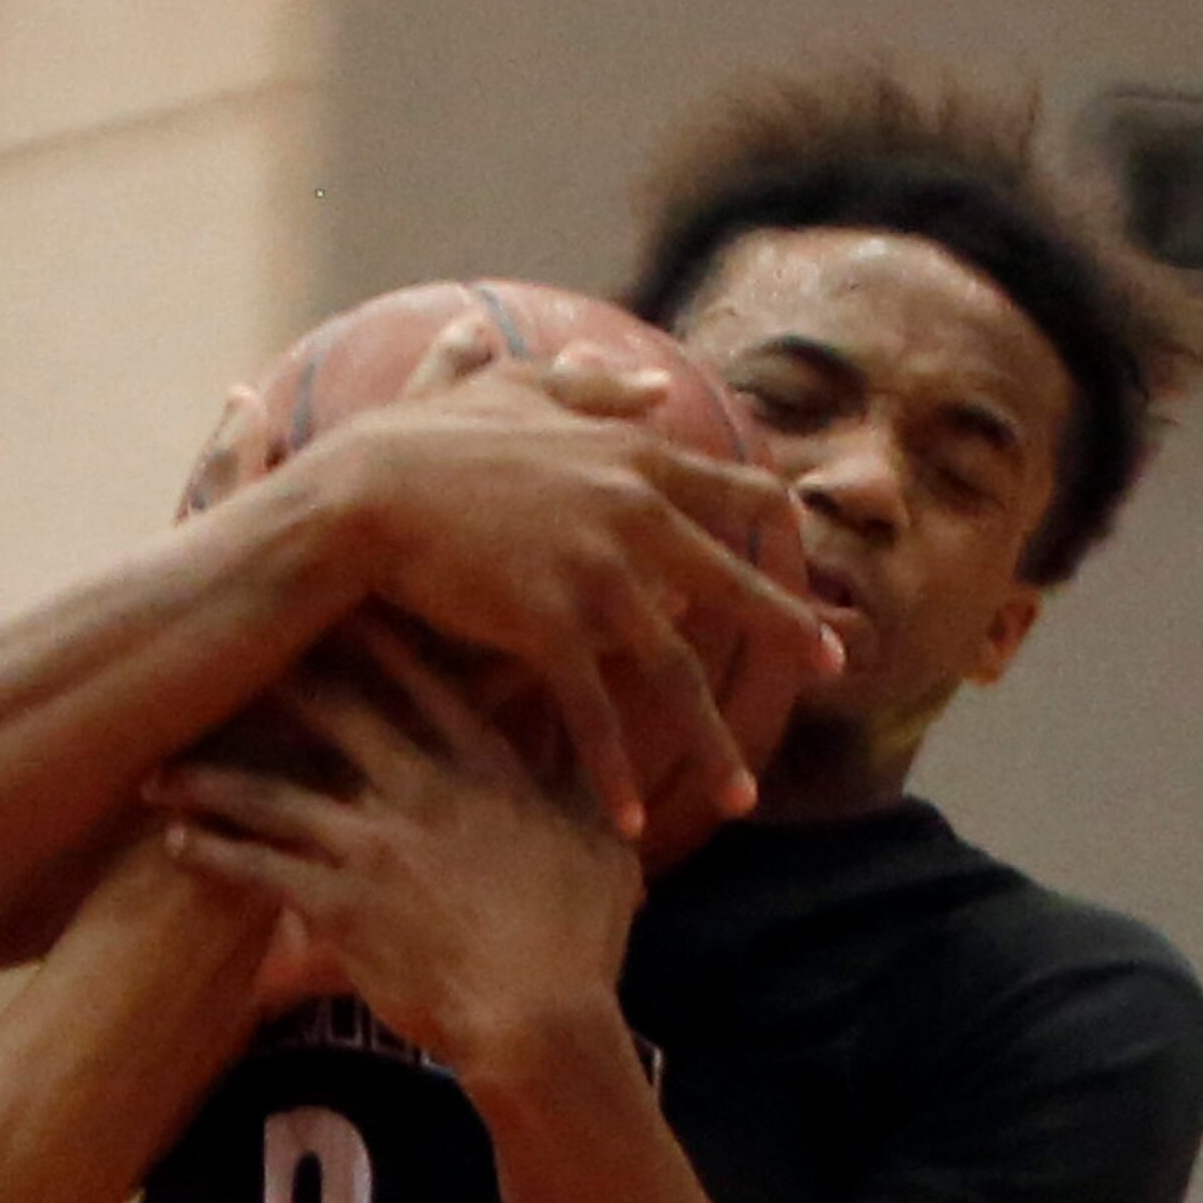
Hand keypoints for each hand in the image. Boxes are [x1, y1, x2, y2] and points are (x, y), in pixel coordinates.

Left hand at [145, 620, 640, 1071]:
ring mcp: (373, 847)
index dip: (376, 636)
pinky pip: (257, 871)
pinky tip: (177, 842)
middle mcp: (420, 793)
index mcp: (485, 771)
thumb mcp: (600, 844)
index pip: (422, 682)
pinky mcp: (338, 906)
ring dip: (211, 780)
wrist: (539, 1021)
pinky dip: (214, 855)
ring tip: (160, 771)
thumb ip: (578, 777)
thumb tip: (582, 720)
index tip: (338, 598)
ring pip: (272, 794)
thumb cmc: (579, 941)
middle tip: (226, 649)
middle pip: (333, 715)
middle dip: (277, 679)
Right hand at [281, 320, 837, 840]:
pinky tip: (630, 821)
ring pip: (676, 672)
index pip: (732, 490)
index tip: (799, 545)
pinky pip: (597, 713)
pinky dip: (613, 771)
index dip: (772, 522)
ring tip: (741, 793)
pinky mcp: (550, 628)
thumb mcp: (516, 388)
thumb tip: (652, 381)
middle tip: (835, 666)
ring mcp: (597, 576)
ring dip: (710, 741)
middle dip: (789, 631)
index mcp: (632, 458)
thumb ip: (590, 386)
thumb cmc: (424, 437)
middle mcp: (634, 517)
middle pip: (732, 587)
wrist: (366, 492)